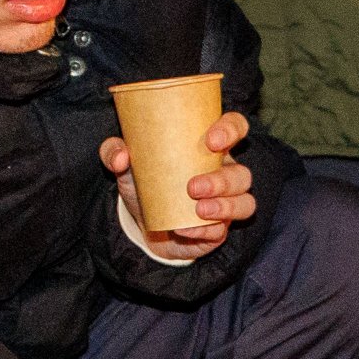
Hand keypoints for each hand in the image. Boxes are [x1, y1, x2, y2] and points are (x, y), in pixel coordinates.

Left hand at [99, 112, 256, 262]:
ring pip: (245, 203)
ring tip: (198, 210)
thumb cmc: (144, 184)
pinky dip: (204, 231)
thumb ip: (114, 151)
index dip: (231, 130)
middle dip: (222, 181)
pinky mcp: (219, 230)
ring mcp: (226, 203)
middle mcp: (224, 174)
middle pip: (242, 173)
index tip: (211, 140)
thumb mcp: (124, 165)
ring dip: (225, 206)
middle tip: (192, 187)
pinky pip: (222, 231)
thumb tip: (121, 156)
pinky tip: (185, 229)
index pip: (236, 128)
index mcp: (209, 149)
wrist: (142, 226)